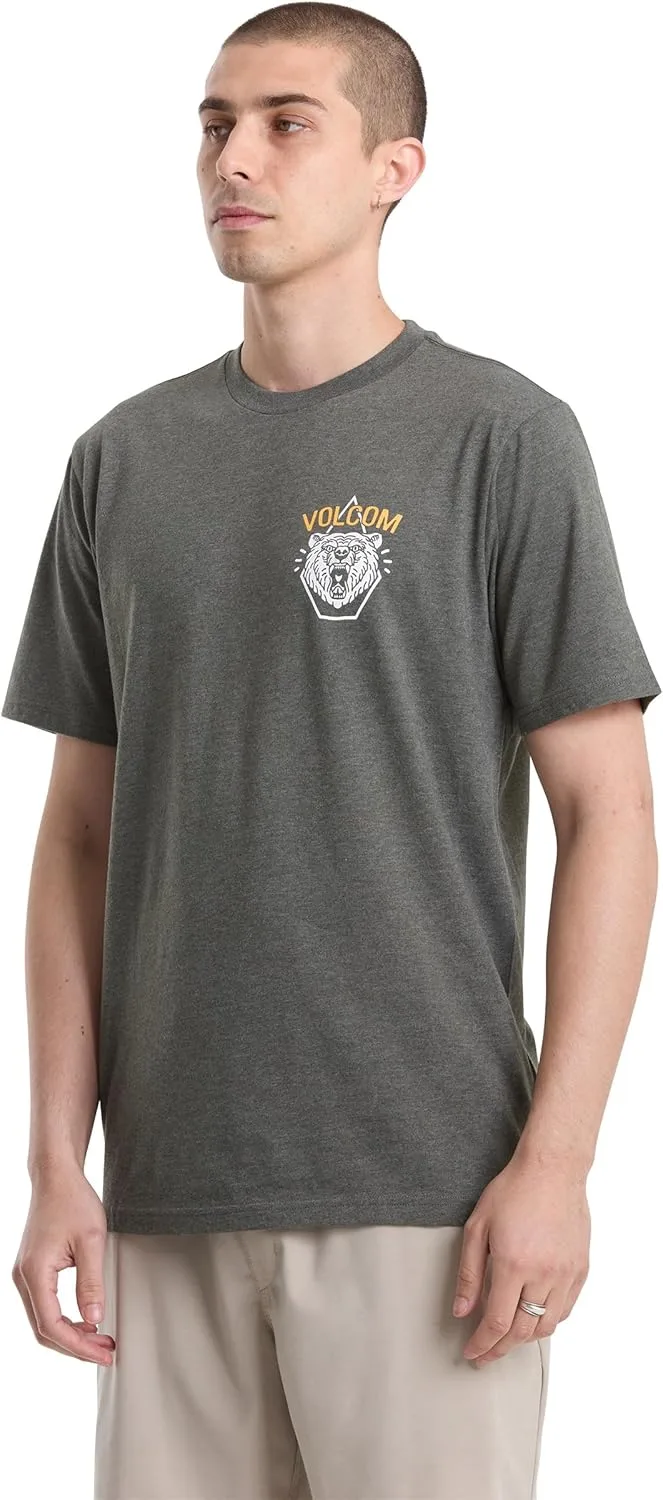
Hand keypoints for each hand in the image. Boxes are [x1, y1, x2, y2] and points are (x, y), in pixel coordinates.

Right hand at [12, 1164, 115, 1365]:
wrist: (56, 1177)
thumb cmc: (73, 1201)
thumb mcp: (91, 1240)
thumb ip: (91, 1283)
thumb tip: (94, 1318)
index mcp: (35, 1272)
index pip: (51, 1325)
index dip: (77, 1346)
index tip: (102, 1353)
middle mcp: (23, 1276)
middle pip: (43, 1329)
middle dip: (75, 1346)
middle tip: (106, 1351)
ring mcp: (25, 1273)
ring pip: (42, 1319)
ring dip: (70, 1333)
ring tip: (100, 1338)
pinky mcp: (32, 1269)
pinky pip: (44, 1305)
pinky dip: (64, 1318)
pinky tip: (86, 1319)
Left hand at [452, 1150, 590, 1366]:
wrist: (552, 1171)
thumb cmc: (512, 1192)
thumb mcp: (478, 1228)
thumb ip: (469, 1274)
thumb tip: (461, 1312)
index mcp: (514, 1265)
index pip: (497, 1323)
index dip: (483, 1345)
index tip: (472, 1355)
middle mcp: (543, 1275)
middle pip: (522, 1332)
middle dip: (500, 1349)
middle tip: (485, 1356)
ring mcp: (566, 1274)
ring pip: (546, 1326)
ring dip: (525, 1339)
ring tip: (507, 1338)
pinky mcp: (580, 1270)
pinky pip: (565, 1310)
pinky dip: (547, 1321)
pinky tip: (533, 1317)